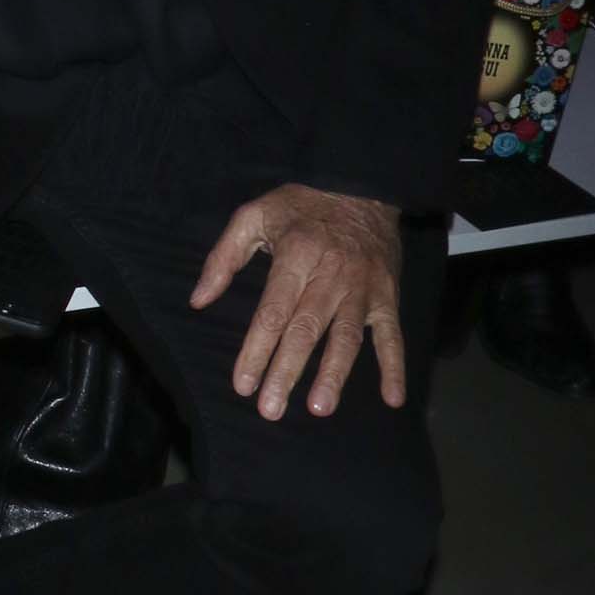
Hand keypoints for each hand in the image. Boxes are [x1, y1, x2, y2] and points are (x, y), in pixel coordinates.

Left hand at [191, 183, 403, 419]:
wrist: (361, 184)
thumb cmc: (300, 205)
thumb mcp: (254, 215)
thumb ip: (223, 257)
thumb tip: (199, 300)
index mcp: (296, 256)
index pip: (272, 312)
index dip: (256, 350)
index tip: (242, 384)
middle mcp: (331, 276)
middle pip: (306, 331)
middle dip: (286, 372)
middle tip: (271, 410)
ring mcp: (363, 288)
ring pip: (347, 338)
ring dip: (334, 374)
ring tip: (319, 408)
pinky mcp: (387, 296)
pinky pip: (392, 335)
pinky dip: (395, 366)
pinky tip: (393, 399)